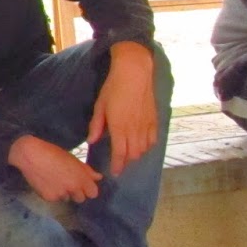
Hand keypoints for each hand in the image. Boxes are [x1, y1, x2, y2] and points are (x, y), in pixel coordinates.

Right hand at [9, 135, 101, 202]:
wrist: (29, 154)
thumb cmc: (52, 152)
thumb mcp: (72, 158)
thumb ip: (86, 170)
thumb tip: (98, 177)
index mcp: (81, 177)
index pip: (93, 193)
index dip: (88, 189)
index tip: (82, 184)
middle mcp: (73, 188)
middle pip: (81, 198)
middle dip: (76, 192)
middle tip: (66, 182)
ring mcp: (61, 194)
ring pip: (66, 199)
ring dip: (63, 193)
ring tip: (54, 181)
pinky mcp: (48, 197)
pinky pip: (54, 198)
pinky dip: (51, 193)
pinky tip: (45, 183)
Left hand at [87, 41, 158, 175]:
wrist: (135, 73)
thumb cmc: (113, 88)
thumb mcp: (100, 106)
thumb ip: (96, 125)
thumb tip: (91, 141)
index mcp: (119, 127)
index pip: (120, 153)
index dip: (118, 165)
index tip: (115, 172)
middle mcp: (134, 129)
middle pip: (133, 154)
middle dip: (126, 162)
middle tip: (120, 165)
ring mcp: (146, 125)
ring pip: (144, 149)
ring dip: (136, 155)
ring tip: (129, 156)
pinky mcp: (154, 119)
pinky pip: (153, 139)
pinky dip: (148, 146)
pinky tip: (142, 146)